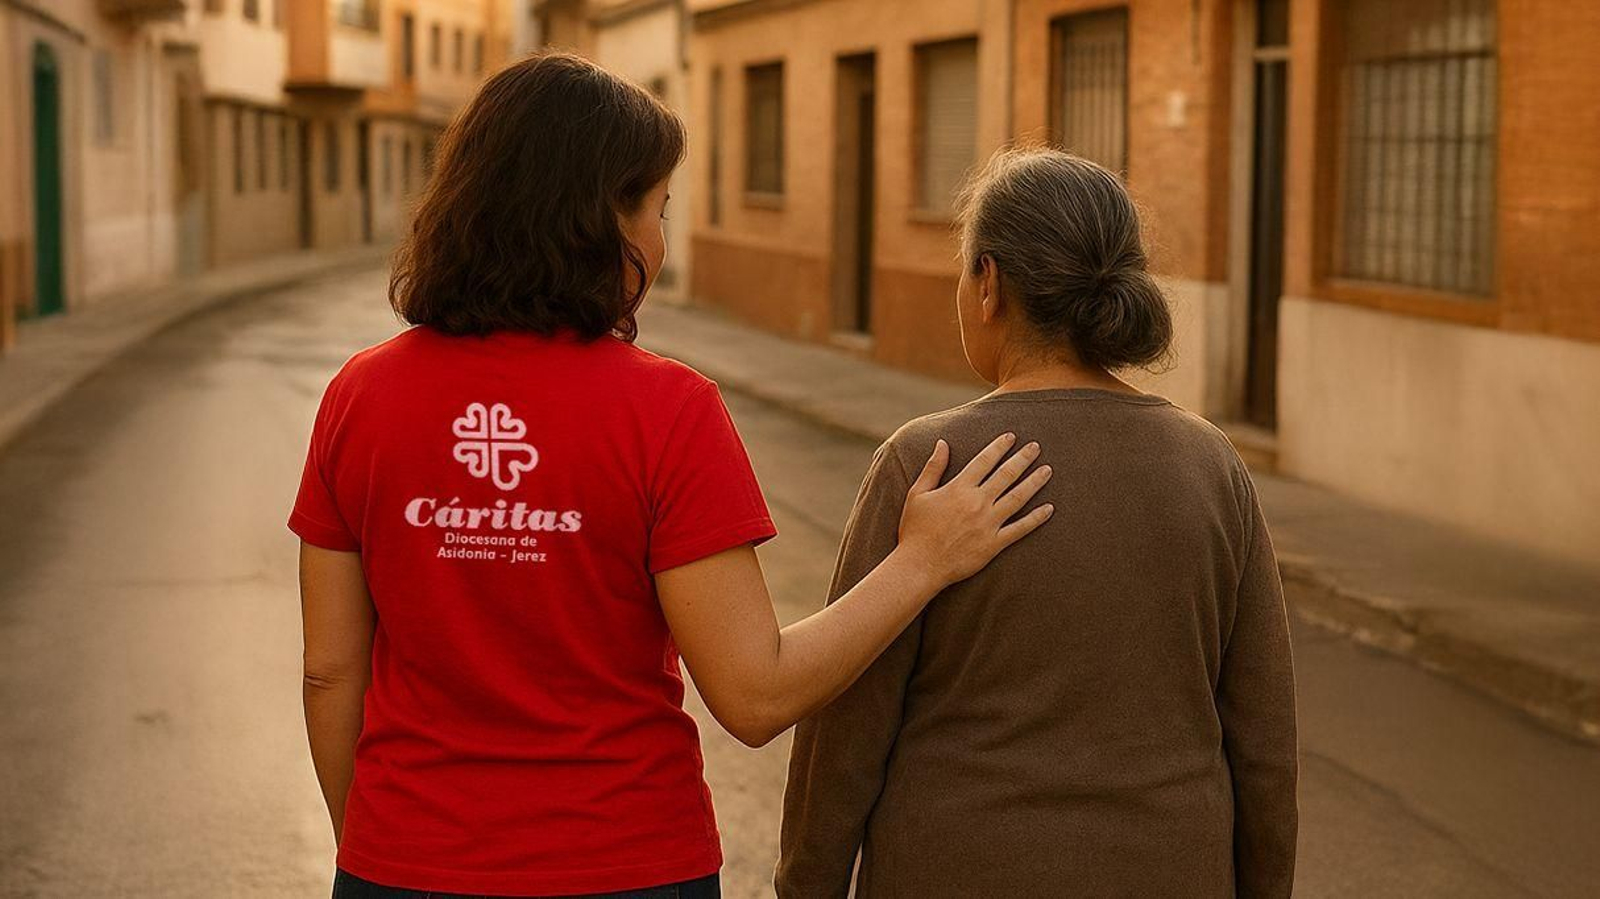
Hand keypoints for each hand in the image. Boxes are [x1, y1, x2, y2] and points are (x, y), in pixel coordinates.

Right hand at [896, 434, 1054, 586]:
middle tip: (1036, 447)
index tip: (1011, 437)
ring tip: (1047, 470)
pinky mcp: (994, 544)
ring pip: (1018, 498)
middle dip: (1023, 458)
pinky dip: (1036, 518)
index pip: (984, 460)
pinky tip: (1049, 508)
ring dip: (1034, 482)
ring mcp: (988, 523)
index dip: (999, 447)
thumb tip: (942, 443)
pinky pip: (1020, 529)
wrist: (920, 564)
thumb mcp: (918, 493)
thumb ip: (933, 467)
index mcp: (959, 488)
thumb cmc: (915, 529)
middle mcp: (977, 502)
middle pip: (1006, 474)